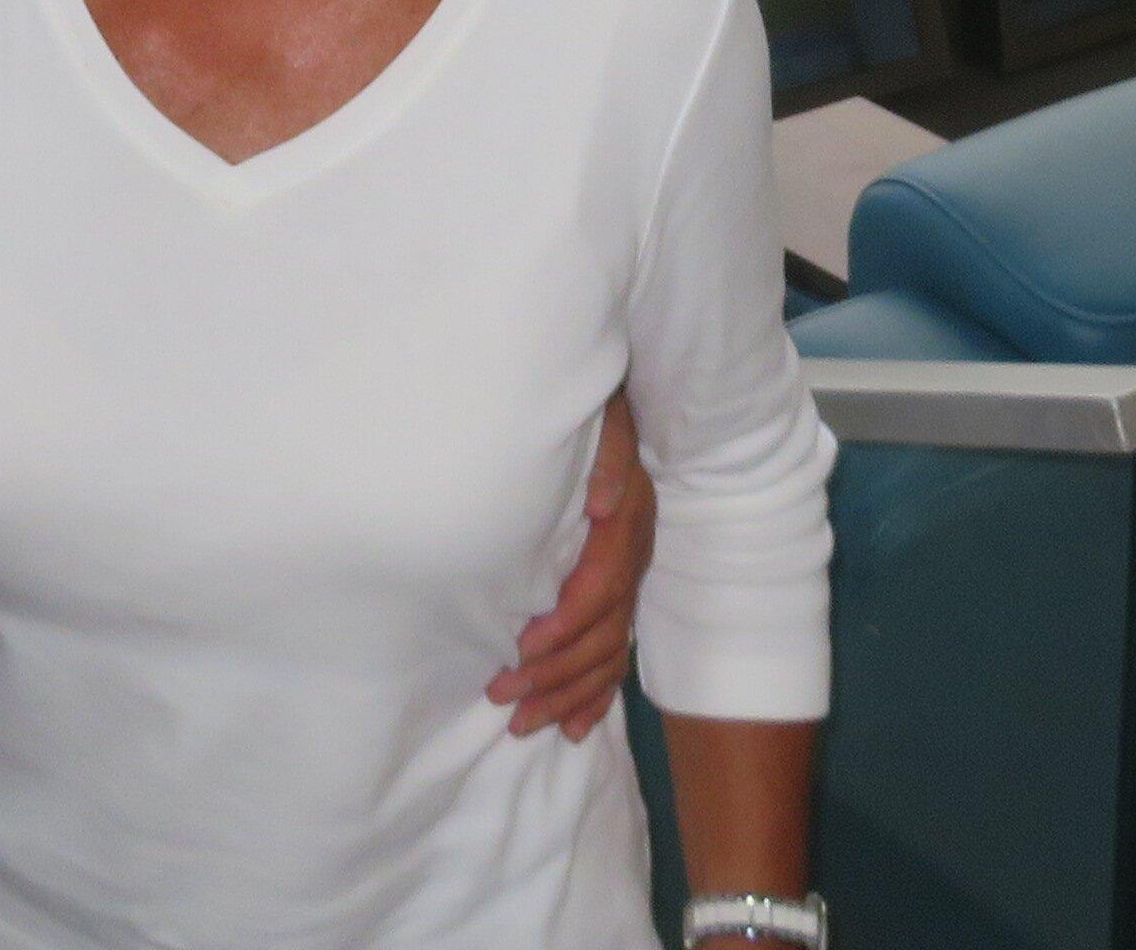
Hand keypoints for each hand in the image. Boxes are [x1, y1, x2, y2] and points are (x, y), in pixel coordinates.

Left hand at [488, 389, 656, 743]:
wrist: (607, 408)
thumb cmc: (592, 416)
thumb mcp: (604, 424)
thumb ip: (608, 459)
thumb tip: (605, 503)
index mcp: (626, 524)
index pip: (600, 590)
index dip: (563, 625)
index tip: (521, 648)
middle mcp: (632, 557)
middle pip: (602, 635)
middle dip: (554, 675)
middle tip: (502, 698)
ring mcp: (629, 577)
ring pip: (607, 654)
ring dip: (567, 695)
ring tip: (523, 723)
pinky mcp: (618, 590)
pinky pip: (615, 653)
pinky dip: (596, 694)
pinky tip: (574, 727)